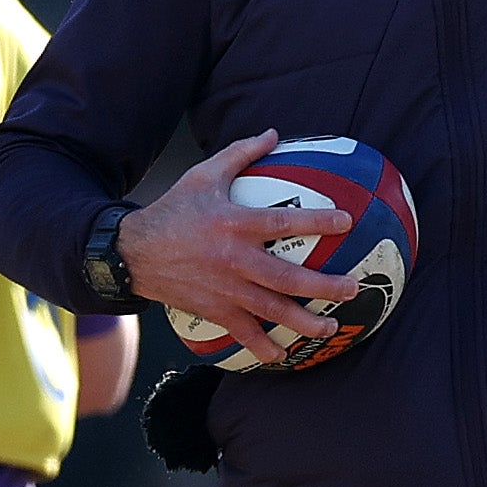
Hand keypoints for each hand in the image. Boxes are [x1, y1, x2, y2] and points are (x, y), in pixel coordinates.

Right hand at [120, 127, 358, 367]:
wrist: (134, 252)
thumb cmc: (173, 210)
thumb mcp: (203, 175)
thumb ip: (240, 154)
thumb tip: (273, 133)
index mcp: (235, 224)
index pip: (284, 222)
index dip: (317, 221)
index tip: (346, 222)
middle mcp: (234, 259)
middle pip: (287, 277)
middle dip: (324, 286)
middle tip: (352, 289)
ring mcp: (225, 289)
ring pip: (272, 310)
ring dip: (304, 322)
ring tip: (330, 327)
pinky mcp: (213, 310)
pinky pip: (243, 332)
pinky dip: (262, 346)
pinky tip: (282, 354)